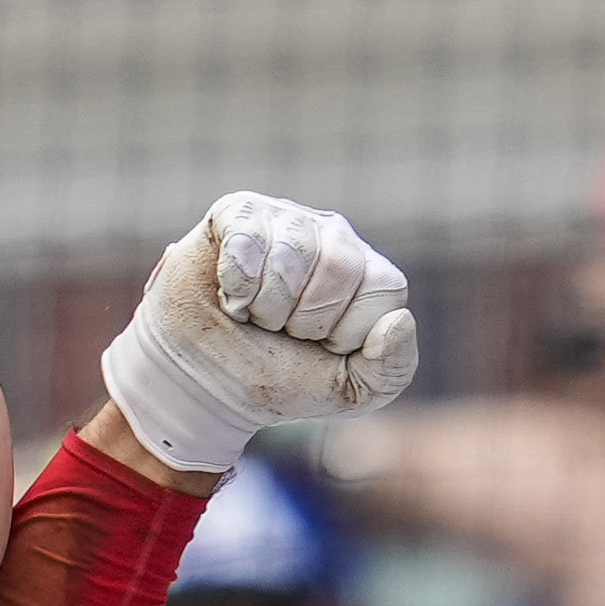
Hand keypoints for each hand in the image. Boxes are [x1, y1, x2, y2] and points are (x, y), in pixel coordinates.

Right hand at [100, 193, 421, 475]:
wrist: (206, 385)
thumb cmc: (280, 379)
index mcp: (370, 278)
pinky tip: (230, 293)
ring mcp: (288, 219)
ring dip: (266, 304)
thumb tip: (399, 321)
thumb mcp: (348, 393)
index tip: (319, 349)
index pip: (383, 291)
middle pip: (339, 266)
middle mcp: (336, 238)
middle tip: (282, 330)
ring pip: (293, 253)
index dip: (345, 334)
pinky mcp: (240, 212)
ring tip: (255, 313)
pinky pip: (249, 237)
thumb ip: (391, 368)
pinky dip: (236, 281)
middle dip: (304, 319)